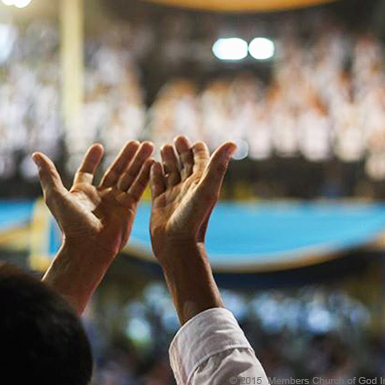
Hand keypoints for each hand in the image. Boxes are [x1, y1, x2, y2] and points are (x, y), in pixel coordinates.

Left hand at [34, 141, 153, 313]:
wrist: (89, 247)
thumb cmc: (70, 223)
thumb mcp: (55, 195)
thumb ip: (48, 174)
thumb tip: (36, 154)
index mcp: (82, 192)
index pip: (88, 171)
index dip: (92, 159)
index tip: (98, 146)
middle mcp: (101, 196)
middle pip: (115, 171)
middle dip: (126, 156)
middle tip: (136, 142)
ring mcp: (116, 201)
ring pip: (129, 176)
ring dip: (139, 161)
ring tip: (148, 145)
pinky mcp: (129, 207)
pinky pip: (138, 187)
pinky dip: (145, 174)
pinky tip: (152, 161)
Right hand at [149, 136, 235, 260]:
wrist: (177, 245)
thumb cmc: (193, 218)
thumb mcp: (206, 188)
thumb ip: (217, 165)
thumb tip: (233, 142)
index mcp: (201, 184)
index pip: (201, 162)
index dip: (198, 150)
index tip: (194, 141)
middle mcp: (188, 189)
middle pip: (185, 165)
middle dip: (182, 151)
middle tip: (177, 138)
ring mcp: (174, 196)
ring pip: (171, 173)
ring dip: (168, 160)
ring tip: (163, 146)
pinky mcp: (160, 204)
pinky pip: (157, 184)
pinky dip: (155, 173)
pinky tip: (152, 164)